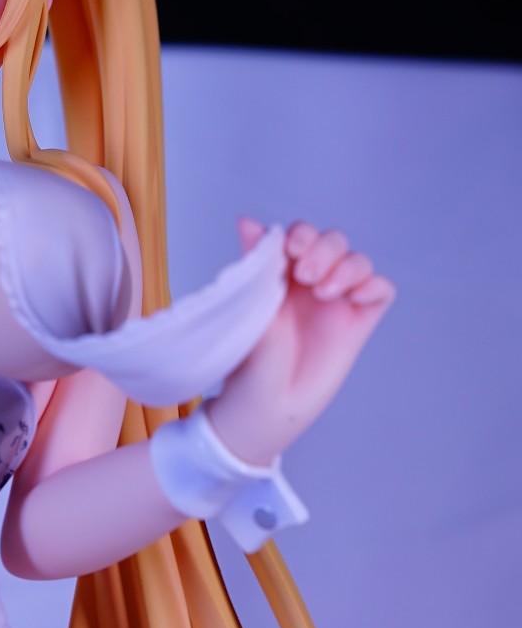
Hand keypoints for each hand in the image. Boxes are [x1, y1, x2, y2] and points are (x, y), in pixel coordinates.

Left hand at [205, 219, 394, 466]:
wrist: (269, 407)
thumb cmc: (252, 361)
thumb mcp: (253, 307)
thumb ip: (257, 263)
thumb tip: (246, 220)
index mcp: (282, 273)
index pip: (301, 234)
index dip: (302, 234)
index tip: (292, 252)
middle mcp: (312, 282)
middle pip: (334, 240)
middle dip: (324, 248)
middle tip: (304, 275)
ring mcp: (338, 301)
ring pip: (358, 260)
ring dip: (346, 265)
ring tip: (324, 291)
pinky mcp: (360, 322)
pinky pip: (381, 289)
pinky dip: (373, 284)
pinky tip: (352, 297)